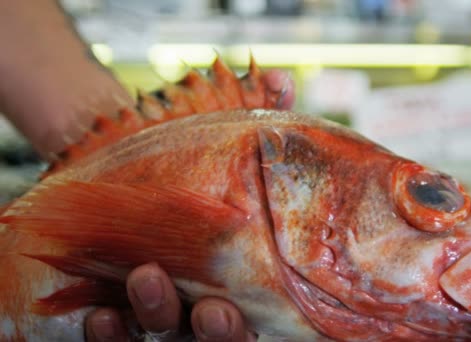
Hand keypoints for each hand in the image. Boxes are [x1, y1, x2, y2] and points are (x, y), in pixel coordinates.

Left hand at [84, 70, 292, 341]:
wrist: (131, 154)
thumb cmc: (200, 152)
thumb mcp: (235, 131)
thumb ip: (267, 111)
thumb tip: (282, 81)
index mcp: (248, 276)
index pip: (253, 320)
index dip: (241, 327)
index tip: (228, 309)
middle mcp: (206, 300)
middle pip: (213, 337)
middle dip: (215, 332)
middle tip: (212, 311)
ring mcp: (164, 305)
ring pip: (165, 334)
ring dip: (157, 317)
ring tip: (146, 278)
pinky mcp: (121, 303)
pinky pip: (117, 336)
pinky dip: (110, 331)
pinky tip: (100, 315)